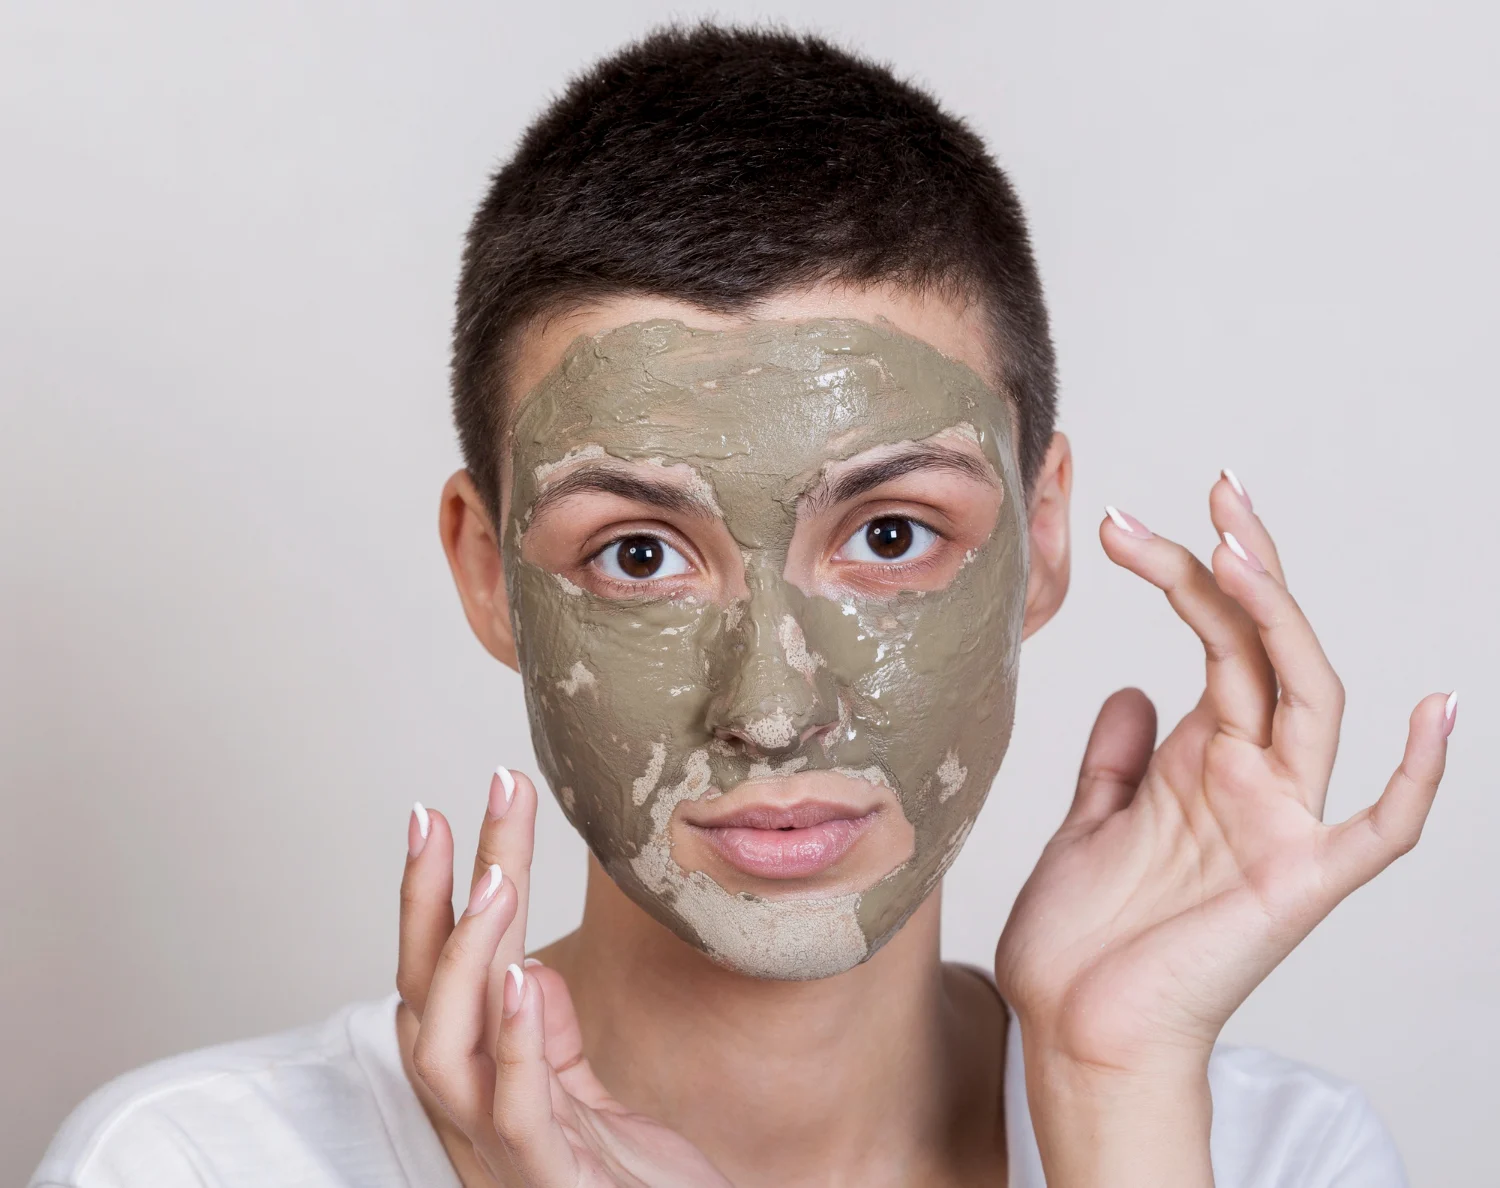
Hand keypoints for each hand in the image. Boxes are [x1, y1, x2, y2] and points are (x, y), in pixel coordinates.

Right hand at [397, 769, 729, 1186]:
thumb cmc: (634, 1182)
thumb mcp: (585, 1094)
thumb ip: (547, 1036)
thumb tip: (522, 964)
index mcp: (483, 1086)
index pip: (436, 980)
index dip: (429, 899)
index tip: (439, 814)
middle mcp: (476, 1115)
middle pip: (426, 996)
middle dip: (430, 899)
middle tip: (446, 811)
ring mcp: (508, 1152)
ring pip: (446, 1050)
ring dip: (464, 955)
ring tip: (491, 877)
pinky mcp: (554, 1181)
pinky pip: (515, 1111)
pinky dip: (515, 1041)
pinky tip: (524, 976)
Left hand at [994, 475, 1452, 1181]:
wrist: (1074, 1031)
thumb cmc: (1082, 938)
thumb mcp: (1087, 824)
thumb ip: (1118, 760)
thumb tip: (1133, 689)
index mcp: (1201, 759)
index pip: (1214, 640)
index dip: (1184, 573)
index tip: (1130, 521)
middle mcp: (1249, 778)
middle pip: (1262, 647)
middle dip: (1237, 566)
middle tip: (1214, 491)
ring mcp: (1280, 824)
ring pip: (1307, 699)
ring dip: (1279, 620)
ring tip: (1234, 544)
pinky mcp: (1300, 884)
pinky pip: (1379, 829)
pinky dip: (1414, 775)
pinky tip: (1433, 708)